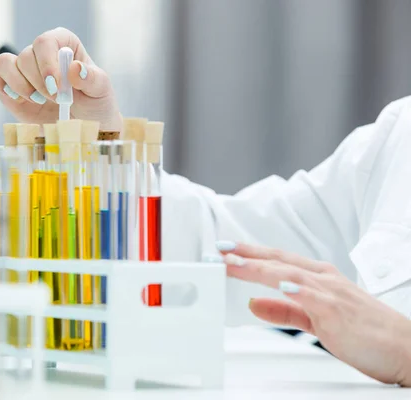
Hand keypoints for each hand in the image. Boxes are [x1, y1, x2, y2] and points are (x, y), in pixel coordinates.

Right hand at [0, 27, 121, 129]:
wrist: (84, 126)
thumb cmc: (94, 103)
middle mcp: (40, 53)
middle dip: (37, 83)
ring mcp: (23, 69)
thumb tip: (74, 68)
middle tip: (54, 99)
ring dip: (19, 86)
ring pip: (4, 64)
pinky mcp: (9, 86)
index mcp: (62, 43)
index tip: (56, 87)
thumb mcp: (100, 90)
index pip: (45, 42)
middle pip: (24, 56)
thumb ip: (91, 78)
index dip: (47, 64)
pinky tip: (19, 99)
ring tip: (38, 101)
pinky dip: (0, 86)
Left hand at [217, 241, 410, 386]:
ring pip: (289, 273)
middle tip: (220, 250)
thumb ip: (284, 310)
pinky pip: (314, 296)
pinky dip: (296, 288)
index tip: (225, 250)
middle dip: (247, 254)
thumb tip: (253, 303)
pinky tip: (278, 284)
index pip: (277, 260)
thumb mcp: (315, 318)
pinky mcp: (339, 311)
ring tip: (235, 262)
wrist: (404, 348)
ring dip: (260, 267)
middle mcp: (323, 279)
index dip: (250, 253)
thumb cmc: (365, 331)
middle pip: (278, 261)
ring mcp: (331, 292)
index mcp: (318, 278)